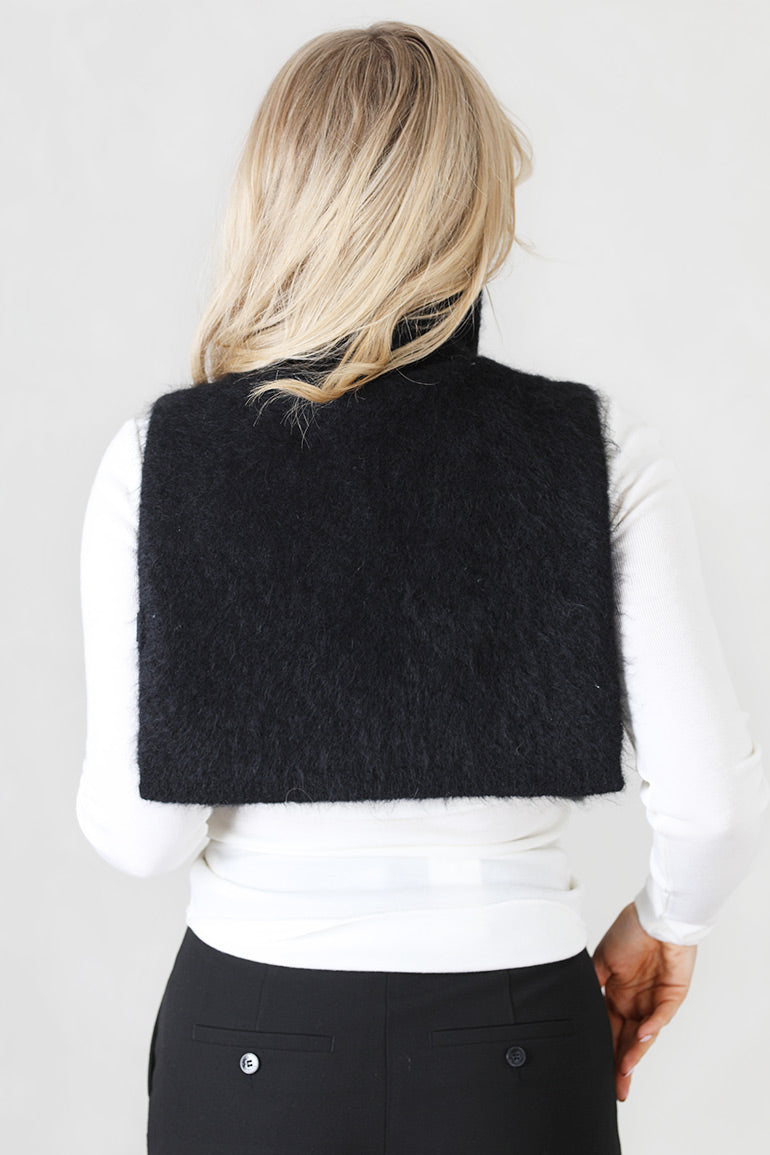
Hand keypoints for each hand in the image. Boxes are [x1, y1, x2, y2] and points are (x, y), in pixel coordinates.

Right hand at [592, 901, 696, 1101]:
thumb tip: (572, 1004)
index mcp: (617, 994)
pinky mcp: (673, 995)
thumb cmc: (629, 930)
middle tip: (615, 1090)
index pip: (608, 1029)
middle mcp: (635, 1002)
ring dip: (635, 1053)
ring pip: (644, 1035)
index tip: (595, 1073)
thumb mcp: (601, 959)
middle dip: (621, 1066)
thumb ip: (590, 983)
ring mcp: (655, 1000)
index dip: (603, 1051)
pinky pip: (662, 1015)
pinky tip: (642, 1036)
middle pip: (626, 1040)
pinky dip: (652, 1026)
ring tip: (625, 1071)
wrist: (655, 915)